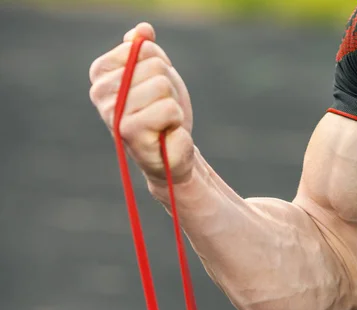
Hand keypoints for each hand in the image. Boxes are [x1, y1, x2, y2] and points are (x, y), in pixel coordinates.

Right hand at [89, 22, 195, 183]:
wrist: (171, 152)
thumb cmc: (162, 112)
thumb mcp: (156, 74)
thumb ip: (145, 49)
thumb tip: (142, 30)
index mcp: (101, 73)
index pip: (142, 47)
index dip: (159, 66)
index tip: (153, 87)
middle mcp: (99, 92)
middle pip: (154, 65)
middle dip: (168, 87)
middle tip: (160, 107)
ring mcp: (112, 112)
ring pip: (161, 85)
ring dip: (172, 104)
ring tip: (162, 120)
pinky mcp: (128, 131)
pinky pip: (168, 108)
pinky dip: (176, 120)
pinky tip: (165, 132)